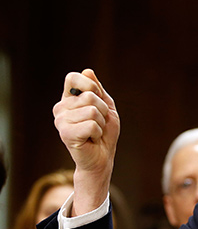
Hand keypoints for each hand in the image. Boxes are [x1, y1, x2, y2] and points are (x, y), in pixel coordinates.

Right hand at [52, 69, 119, 215]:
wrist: (102, 158)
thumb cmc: (104, 133)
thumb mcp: (106, 107)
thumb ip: (98, 90)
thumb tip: (88, 71)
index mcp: (68, 99)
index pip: (73, 77)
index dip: (90, 85)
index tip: (97, 98)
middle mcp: (60, 108)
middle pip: (90, 96)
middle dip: (103, 111)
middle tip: (98, 124)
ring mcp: (61, 121)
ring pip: (92, 110)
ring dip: (101, 123)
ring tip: (94, 132)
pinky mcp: (65, 134)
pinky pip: (91, 124)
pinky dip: (97, 132)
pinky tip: (91, 139)